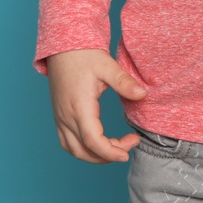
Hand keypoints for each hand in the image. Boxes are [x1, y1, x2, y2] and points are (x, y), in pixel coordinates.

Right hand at [45, 48, 149, 162]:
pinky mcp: (59, 116)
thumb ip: (123, 82)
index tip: (129, 150)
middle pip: (84, 151)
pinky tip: (98, 144)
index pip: (93, 141)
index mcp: (79, 106)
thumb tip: (143, 94)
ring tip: (116, 148)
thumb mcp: (106, 65)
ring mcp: (60, 117)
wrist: (63, 47)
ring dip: (94, 156)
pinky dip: (83, 149)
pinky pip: (68, 142)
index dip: (111, 151)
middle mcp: (66, 116)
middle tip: (128, 145)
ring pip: (74, 150)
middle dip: (107, 156)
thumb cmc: (84, 55)